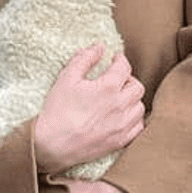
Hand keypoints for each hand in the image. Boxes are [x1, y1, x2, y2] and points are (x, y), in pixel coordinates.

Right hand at [34, 44, 144, 173]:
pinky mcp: (120, 141)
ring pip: (140, 107)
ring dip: (132, 99)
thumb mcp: (66, 78)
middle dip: (128, 79)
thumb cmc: (57, 111)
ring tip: (119, 97)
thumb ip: (84, 59)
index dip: (120, 59)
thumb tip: (99, 47)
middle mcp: (120, 106)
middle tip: (116, 79)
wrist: (52, 145)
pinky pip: (138, 127)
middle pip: (137, 86)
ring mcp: (122, 126)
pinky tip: (122, 116)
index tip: (115, 59)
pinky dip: (134, 119)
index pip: (124, 67)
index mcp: (108, 87)